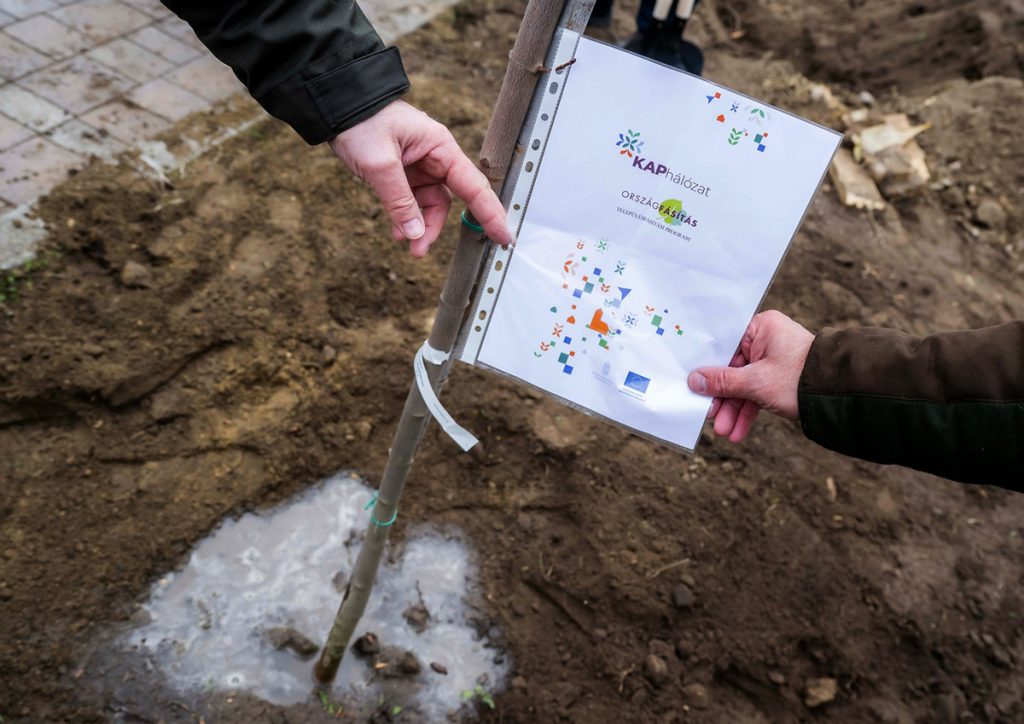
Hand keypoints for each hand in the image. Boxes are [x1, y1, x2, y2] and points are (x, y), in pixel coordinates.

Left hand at [330, 99, 511, 256]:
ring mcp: (419, 166)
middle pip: (449, 200)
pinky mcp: (403, 173)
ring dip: (419, 227)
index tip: (504, 237)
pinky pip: (412, 202)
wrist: (336, 106)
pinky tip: (396, 233)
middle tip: (423, 251)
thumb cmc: (361, 123)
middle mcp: (435, 157)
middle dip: (437, 228)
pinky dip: (405, 219)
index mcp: (440, 147)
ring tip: (406, 245)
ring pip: (430, 205)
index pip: (473, 186)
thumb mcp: (380, 165)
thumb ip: (400, 202)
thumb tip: (416, 235)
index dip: (490, 214)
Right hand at [687, 310, 813, 441]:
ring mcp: (772, 361)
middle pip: (731, 369)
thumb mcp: (756, 382)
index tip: (692, 384)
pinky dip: (747, 412)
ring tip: (725, 432)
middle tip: (709, 417)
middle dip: (721, 398)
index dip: (707, 367)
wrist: (842, 396)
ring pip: (743, 386)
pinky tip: (738, 432)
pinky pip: (755, 394)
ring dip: (733, 410)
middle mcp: (765, 340)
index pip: (723, 345)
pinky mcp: (778, 379)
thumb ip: (723, 382)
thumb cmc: (800, 378)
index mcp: (761, 327)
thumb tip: (694, 381)